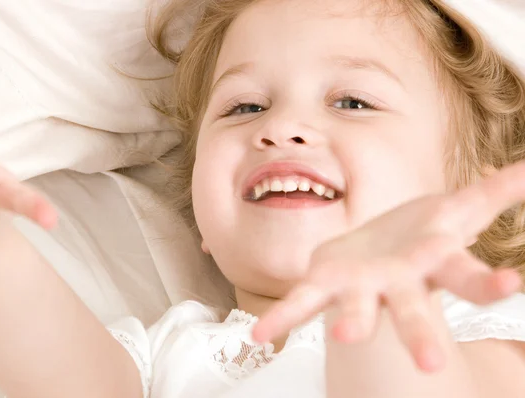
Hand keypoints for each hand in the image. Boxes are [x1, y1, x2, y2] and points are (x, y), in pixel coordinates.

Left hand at [253, 160, 524, 371]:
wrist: (374, 253)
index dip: (486, 282)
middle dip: (420, 333)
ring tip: (345, 338)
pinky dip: (281, 318)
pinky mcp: (324, 285)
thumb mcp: (458, 210)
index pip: (465, 275)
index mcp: (432, 265)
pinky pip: (300, 303)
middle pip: (412, 310)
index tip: (511, 286)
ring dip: (352, 323)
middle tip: (431, 363)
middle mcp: (397, 286)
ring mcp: (360, 290)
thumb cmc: (420, 236)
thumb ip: (496, 192)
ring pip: (357, 310)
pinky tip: (258, 335)